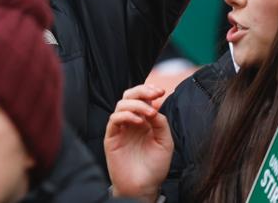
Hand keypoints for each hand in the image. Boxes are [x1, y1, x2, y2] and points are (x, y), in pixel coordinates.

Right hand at [104, 85, 172, 201]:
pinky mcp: (111, 137)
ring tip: (149, 114)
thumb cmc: (154, 167)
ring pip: (121, 104)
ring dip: (136, 104)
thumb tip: (154, 106)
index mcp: (144, 121)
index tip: (161, 91)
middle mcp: (131, 122)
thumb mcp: (165, 143)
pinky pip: (114, 119)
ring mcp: (120, 129)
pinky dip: (125, 115)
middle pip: (129, 96)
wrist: (144, 187)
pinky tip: (137, 121)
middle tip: (153, 94)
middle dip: (141, 91)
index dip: (149, 91)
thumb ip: (161, 123)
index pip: (142, 98)